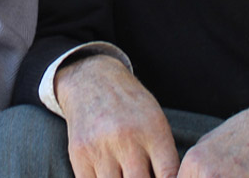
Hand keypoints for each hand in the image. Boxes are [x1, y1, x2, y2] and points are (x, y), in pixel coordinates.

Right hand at [55, 54, 179, 177]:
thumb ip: (165, 157)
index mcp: (153, 132)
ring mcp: (101, 148)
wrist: (92, 81)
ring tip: (125, 174)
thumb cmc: (131, 106)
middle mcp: (127, 140)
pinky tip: (109, 174)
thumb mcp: (156, 122)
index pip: (168, 176)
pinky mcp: (80, 155)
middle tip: (140, 175)